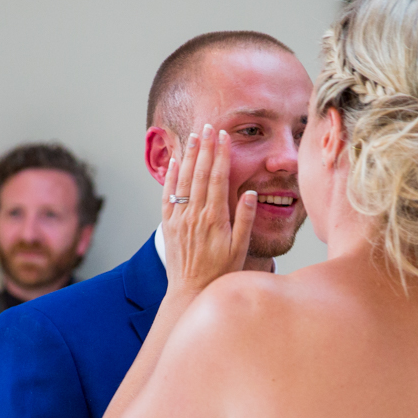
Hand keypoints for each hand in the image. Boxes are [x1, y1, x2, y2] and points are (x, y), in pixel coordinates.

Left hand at [162, 124, 256, 295]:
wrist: (191, 290)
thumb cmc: (220, 272)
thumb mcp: (240, 248)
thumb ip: (245, 219)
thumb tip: (249, 192)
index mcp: (215, 218)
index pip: (218, 178)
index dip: (220, 155)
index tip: (223, 137)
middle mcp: (194, 215)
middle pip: (199, 173)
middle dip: (204, 148)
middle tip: (208, 127)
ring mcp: (179, 218)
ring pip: (183, 180)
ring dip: (188, 156)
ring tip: (193, 136)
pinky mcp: (168, 225)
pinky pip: (168, 195)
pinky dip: (170, 176)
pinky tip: (174, 162)